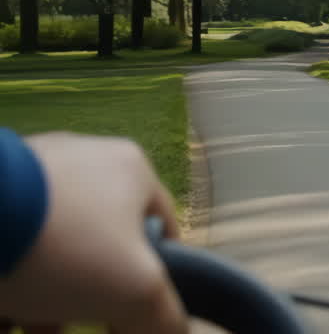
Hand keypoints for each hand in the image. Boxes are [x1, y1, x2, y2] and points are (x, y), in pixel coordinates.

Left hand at [0, 133, 186, 332]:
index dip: (153, 281)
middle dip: (80, 298)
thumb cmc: (63, 245)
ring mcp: (28, 170)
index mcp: (131, 169)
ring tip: (19, 326)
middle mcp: (83, 159)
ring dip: (36, 297)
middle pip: (96, 247)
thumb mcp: (135, 291)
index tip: (124, 318)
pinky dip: (5, 278)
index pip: (163, 230)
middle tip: (59, 330)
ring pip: (46, 248)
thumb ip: (165, 317)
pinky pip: (7, 239)